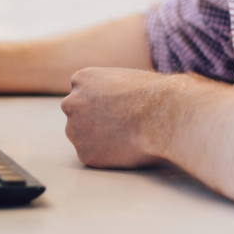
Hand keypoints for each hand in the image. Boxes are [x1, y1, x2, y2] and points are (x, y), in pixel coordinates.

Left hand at [61, 67, 186, 167]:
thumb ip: (110, 88)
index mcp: (82, 79)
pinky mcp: (85, 154)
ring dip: (99, 138)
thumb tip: (112, 100)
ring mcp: (75, 130)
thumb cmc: (154, 95)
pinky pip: (94, 155)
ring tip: (127, 135)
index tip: (114, 106)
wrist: (162, 116)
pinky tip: (126, 147)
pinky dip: (107, 155)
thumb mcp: (127, 77)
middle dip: (93, 119)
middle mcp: (71, 103)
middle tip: (119, 124)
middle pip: (78, 114)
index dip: (99, 99)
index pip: (81, 90)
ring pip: (83, 136)